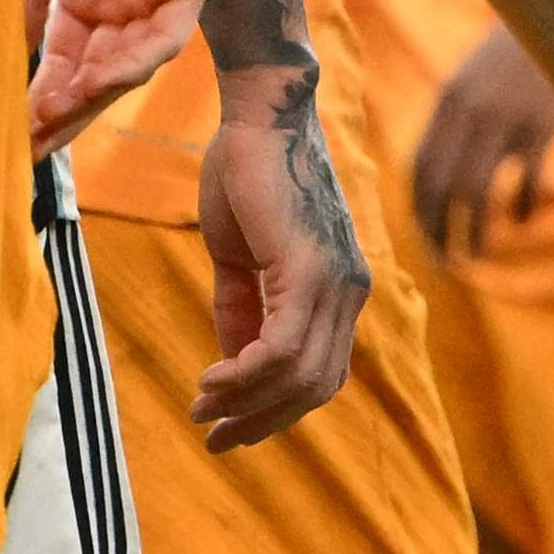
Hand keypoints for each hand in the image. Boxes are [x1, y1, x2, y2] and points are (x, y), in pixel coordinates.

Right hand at [25, 0, 224, 153]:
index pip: (60, 64)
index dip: (33, 99)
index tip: (2, 135)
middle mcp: (122, 6)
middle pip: (93, 77)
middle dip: (61, 114)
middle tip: (25, 152)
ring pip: (127, 66)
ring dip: (91, 96)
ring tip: (51, 119)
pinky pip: (164, 36)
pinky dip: (131, 61)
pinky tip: (96, 80)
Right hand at [191, 77, 368, 451]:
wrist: (258, 118)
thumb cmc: (248, 179)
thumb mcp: (244, 261)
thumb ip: (245, 311)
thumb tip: (237, 367)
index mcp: (341, 290)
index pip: (321, 374)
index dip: (276, 411)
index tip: (226, 428)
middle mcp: (350, 290)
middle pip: (316, 387)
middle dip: (262, 421)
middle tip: (213, 435)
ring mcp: (335, 279)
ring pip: (300, 374)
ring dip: (247, 403)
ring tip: (203, 406)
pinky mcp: (309, 266)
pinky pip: (283, 344)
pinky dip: (247, 373)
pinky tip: (212, 379)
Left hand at [411, 23, 553, 258]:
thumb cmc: (523, 46)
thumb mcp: (480, 75)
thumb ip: (461, 115)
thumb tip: (443, 169)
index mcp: (449, 99)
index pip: (420, 167)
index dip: (418, 207)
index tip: (423, 235)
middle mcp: (469, 111)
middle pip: (440, 186)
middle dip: (436, 229)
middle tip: (442, 262)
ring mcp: (506, 118)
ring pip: (477, 191)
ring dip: (472, 230)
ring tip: (473, 255)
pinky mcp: (543, 122)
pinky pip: (526, 178)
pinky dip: (523, 204)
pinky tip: (523, 218)